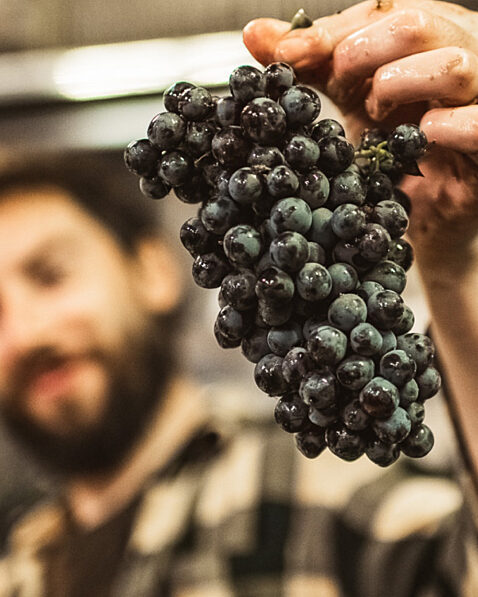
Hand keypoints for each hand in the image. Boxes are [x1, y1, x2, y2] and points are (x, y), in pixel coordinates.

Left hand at [243, 1, 477, 269]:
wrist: (421, 213)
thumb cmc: (389, 149)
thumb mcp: (344, 102)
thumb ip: (308, 67)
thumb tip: (255, 34)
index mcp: (422, 37)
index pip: (378, 12)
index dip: (329, 34)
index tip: (287, 57)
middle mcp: (455, 54)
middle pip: (418, 22)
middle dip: (364, 51)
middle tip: (339, 82)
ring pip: (454, 65)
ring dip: (401, 84)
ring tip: (375, 112)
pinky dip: (453, 126)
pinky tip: (426, 131)